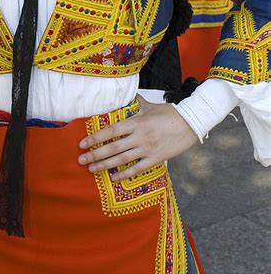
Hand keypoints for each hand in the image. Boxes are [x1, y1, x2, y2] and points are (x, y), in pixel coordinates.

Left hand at [78, 96, 197, 180]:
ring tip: (91, 169)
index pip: (111, 131)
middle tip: (81, 160)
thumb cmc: (169, 113)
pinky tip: (114, 177)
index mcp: (136, 122)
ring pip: (122, 159)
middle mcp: (140, 137)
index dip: (95, 138)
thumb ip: (135, 103)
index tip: (82, 143)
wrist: (191, 124)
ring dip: (105, 165)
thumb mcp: (150, 106)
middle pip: (113, 147)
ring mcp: (147, 149)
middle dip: (95, 154)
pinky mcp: (156, 159)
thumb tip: (125, 96)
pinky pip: (137, 169)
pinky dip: (125, 174)